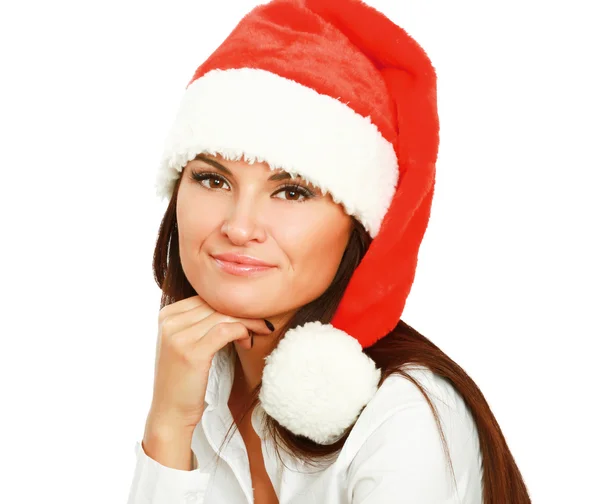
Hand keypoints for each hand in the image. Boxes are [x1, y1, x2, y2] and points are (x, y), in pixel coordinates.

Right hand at [146, 295, 273, 431]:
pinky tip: (248, 343)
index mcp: (167, 315)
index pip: (207, 297)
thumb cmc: (183, 380)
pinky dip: (243, 332)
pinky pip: (226, 330)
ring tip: (259, 332)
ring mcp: (178, 336)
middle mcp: (170, 321)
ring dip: (248, 322)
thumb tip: (232, 306)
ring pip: (224, 315)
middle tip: (262, 323)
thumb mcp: (184, 343)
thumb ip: (198, 323)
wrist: (170, 414)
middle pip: (216, 304)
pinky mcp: (192, 352)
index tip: (249, 315)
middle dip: (244, 311)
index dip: (232, 304)